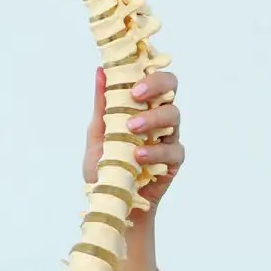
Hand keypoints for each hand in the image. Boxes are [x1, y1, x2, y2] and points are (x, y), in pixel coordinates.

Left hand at [82, 67, 184, 223]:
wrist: (110, 200)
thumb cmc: (106, 166)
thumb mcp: (97, 133)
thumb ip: (102, 104)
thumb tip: (100, 71)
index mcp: (143, 106)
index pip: (154, 78)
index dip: (150, 70)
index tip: (131, 76)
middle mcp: (159, 117)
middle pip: (171, 87)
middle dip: (156, 85)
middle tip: (136, 95)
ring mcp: (169, 138)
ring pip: (174, 115)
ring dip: (152, 118)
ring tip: (132, 128)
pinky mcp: (173, 161)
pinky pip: (173, 149)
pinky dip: (156, 151)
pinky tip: (139, 155)